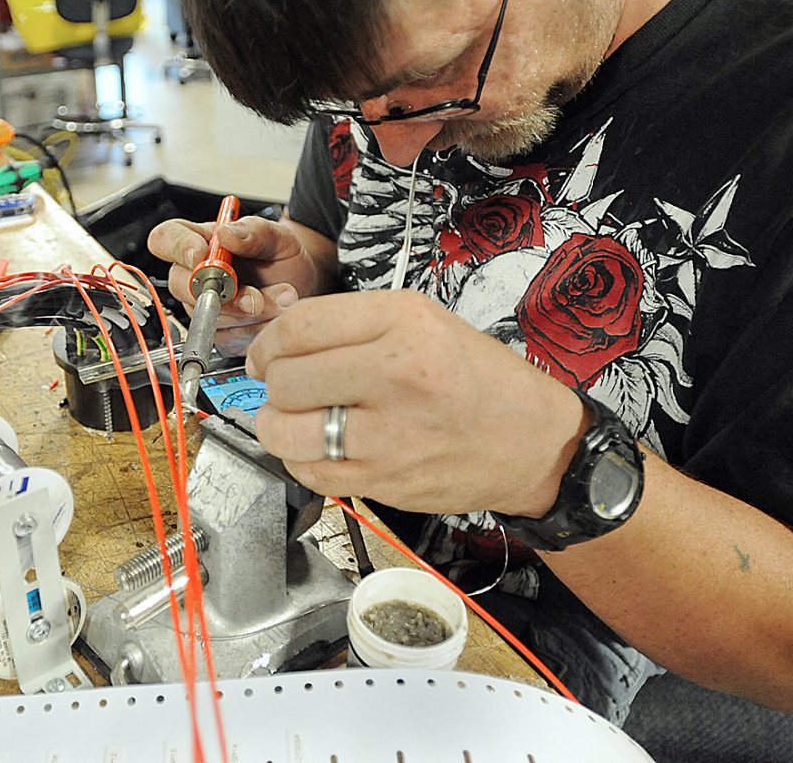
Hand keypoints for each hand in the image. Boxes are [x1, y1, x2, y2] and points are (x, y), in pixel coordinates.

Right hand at [147, 214, 336, 355]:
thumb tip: (226, 234)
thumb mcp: (278, 236)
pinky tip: (275, 313)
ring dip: (250, 310)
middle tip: (253, 294)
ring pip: (210, 315)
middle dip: (220, 292)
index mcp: (200, 240)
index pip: (166, 239)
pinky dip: (257, 327)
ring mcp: (204, 306)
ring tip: (282, 296)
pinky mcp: (220, 332)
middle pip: (180, 284)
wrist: (304, 286)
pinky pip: (229, 335)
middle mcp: (195, 274)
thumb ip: (253, 232)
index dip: (177, 247)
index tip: (201, 254)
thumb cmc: (283, 258)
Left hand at [244, 290, 588, 517]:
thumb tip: (282, 342)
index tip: (268, 355)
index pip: (299, 326)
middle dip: (273, 383)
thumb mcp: (425, 321)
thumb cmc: (478, 378)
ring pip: (286, 431)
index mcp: (404, 323)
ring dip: (277, 425)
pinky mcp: (384, 481)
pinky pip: (308, 472)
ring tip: (294, 419)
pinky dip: (300, 460)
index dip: (268, 343)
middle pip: (286, 378)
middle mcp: (396, 374)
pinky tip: (320, 448)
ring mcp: (389, 434)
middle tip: (285, 387)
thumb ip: (354, 324)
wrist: (535, 444)